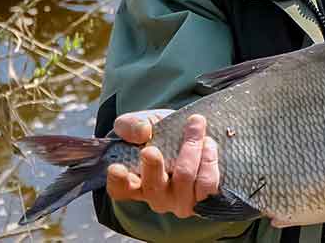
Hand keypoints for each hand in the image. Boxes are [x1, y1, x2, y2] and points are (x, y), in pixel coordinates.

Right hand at [106, 109, 220, 218]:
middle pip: (153, 186)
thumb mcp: (142, 123)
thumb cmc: (161, 132)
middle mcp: (156, 197)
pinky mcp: (204, 199)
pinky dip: (208, 160)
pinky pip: (207, 184)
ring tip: (195, 125)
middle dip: (152, 166)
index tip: (116, 168)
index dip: (117, 181)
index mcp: (134, 181)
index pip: (120, 189)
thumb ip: (131, 125)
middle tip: (151, 148)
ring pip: (184, 179)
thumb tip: (142, 132)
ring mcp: (180, 201)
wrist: (193, 134)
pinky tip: (208, 142)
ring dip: (190, 148)